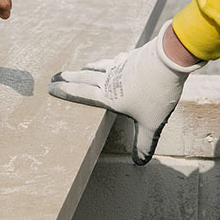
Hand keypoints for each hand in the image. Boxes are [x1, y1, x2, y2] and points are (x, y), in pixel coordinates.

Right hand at [48, 21, 204, 164]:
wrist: (169, 61)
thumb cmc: (157, 95)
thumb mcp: (151, 124)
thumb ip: (143, 144)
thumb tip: (139, 163)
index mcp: (108, 96)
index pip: (81, 93)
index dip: (65, 91)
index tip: (51, 88)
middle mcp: (109, 80)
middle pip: (84, 77)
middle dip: (68, 77)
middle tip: (55, 76)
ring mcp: (119, 66)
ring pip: (98, 66)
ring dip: (86, 68)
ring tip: (81, 69)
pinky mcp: (131, 57)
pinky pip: (115, 60)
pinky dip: (109, 61)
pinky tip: (113, 60)